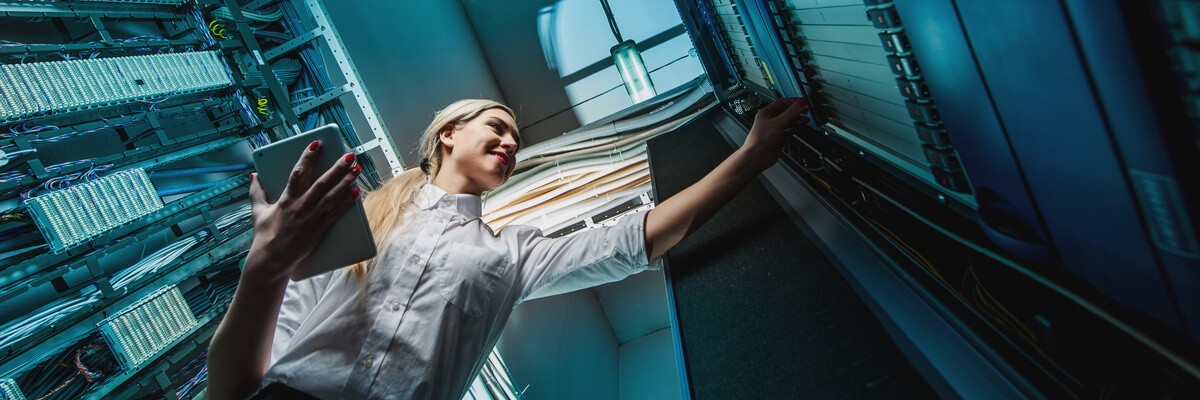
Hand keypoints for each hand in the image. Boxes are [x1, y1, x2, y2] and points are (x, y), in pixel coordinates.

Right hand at [244, 141, 361, 281]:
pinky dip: (347, 203)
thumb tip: (253, 175)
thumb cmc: (265, 235)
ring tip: (357, 169)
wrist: (272, 259)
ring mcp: (311, 218)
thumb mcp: (258, 211)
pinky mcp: (319, 229)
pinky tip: (357, 192)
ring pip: (332, 196)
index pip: (298, 173)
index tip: (317, 144)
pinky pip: (336, 214)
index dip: (308, 157)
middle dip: (337, 168)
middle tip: (349, 155)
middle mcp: (300, 207)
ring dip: (346, 182)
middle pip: (322, 183)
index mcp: (286, 199)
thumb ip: (256, 191)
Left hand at [741, 97, 809, 169]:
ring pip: (788, 121)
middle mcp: (770, 120)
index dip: (793, 102)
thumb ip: (791, 112)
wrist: (758, 156)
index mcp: (766, 113)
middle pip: (786, 112)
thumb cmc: (760, 139)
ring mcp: (774, 129)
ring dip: (797, 120)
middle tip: (806, 110)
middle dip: (796, 111)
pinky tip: (799, 128)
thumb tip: (801, 103)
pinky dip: (794, 129)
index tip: (803, 102)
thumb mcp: (778, 122)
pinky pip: (788, 131)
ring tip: (805, 119)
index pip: (782, 102)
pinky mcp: (778, 138)